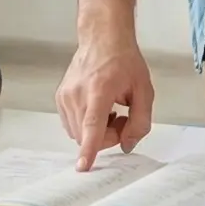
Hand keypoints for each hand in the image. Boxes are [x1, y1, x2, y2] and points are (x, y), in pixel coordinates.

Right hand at [56, 29, 154, 170]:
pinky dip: (86, 125)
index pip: (92, 125)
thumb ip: (140, 122)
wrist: (103, 39)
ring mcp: (65, 96)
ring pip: (78, 134)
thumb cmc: (124, 61)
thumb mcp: (144, 90)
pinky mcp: (60, 98)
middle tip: (122, 119)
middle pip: (87, 136)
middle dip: (107, 137)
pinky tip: (98, 109)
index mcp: (99, 90)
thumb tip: (127, 145)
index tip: (83, 166)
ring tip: (111, 111)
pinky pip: (72, 125)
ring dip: (97, 132)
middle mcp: (77, 93)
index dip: (89, 148)